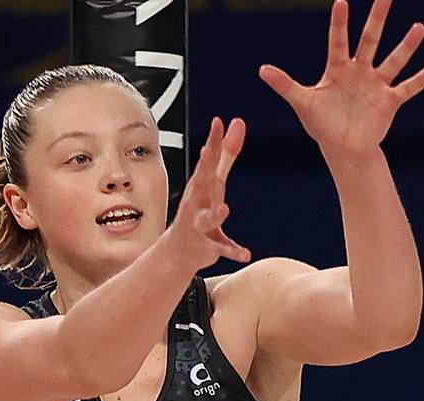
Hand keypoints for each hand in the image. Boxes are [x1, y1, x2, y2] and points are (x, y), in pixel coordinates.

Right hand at [159, 117, 250, 270]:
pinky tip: (245, 254)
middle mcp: (198, 203)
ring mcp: (201, 225)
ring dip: (215, 213)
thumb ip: (227, 156)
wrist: (178, 253)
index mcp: (202, 186)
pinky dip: (232, 251)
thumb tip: (237, 124)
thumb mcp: (213, 183)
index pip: (208, 160)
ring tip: (224, 208)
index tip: (218, 121)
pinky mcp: (209, 246)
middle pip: (201, 182)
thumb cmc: (198, 212)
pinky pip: (221, 249)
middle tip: (208, 150)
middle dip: (205, 167)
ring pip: (207, 218)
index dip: (213, 141)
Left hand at [259, 0, 423, 161]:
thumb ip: (285, 85)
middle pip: (370, 40)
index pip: (338, 40)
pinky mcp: (389, 101)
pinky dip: (420, 80)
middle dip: (378, 18)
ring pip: (393, 61)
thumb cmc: (321, 124)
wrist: (343, 148)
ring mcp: (376, 85)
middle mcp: (359, 71)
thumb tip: (261, 69)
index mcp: (337, 68)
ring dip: (406, 46)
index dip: (339, 22)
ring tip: (419, 27)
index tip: (342, 1)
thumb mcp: (303, 103)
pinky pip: (407, 88)